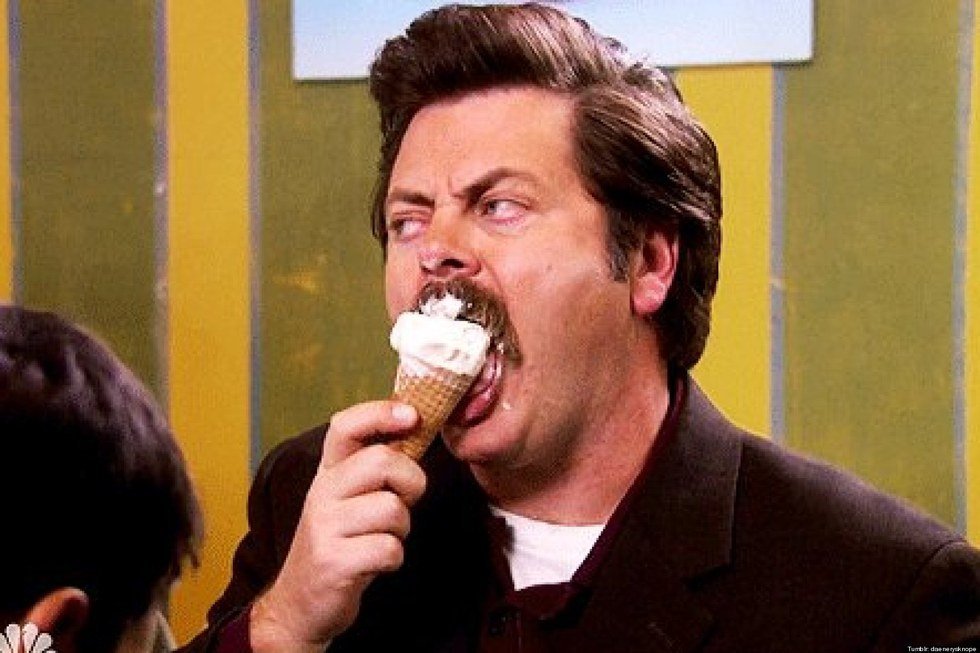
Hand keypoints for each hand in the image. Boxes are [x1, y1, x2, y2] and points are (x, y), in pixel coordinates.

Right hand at [250, 401, 424, 652]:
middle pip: (382, 461)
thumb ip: (374, 468)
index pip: (346, 425)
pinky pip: (389, 549)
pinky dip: (394, 559)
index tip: (412, 415)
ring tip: (383, 538)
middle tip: (406, 501)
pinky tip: (377, 563)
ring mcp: (324, 527)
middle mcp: (322, 493)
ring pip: (392, 509)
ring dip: (402, 529)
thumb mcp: (347, 499)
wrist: (299, 606)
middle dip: (411, 482)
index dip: (380, 412)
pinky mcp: (334, 562)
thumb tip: (414, 427)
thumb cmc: (339, 544)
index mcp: (328, 472)